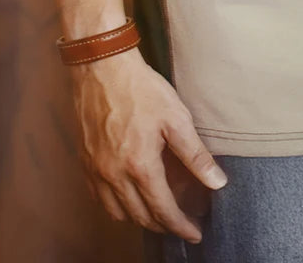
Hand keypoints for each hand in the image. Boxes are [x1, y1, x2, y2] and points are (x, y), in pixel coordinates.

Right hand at [71, 48, 225, 242]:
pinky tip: (130, 197)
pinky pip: (99, 198)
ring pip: (117, 212)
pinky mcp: (85, 161)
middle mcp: (114, 175)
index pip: (163, 210)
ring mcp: (96, 170)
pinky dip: (117, 206)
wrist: (102, 67)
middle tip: (181, 224)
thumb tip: (217, 182)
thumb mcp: (176, 118)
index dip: (180, 226)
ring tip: (159, 213)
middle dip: (163, 225)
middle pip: (140, 217)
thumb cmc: (141, 89)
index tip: (195, 234)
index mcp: (140, 166)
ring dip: (139, 219)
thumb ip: (195, 155)